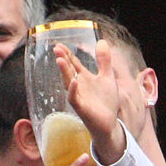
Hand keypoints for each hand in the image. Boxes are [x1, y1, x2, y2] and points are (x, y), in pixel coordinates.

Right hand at [57, 40, 127, 164]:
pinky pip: (75, 98)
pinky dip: (73, 90)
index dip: (67, 54)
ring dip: (65, 72)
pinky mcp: (82, 108)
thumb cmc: (106, 102)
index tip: (59, 44)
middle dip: (63, 60)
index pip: (73, 64)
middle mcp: (79, 86)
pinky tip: (74, 81)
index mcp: (84, 78)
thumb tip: (102, 41)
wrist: (109, 124)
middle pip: (69, 71)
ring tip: (60, 60)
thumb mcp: (107, 77)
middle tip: (56, 48)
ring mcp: (79, 97)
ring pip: (69, 83)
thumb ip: (104, 61)